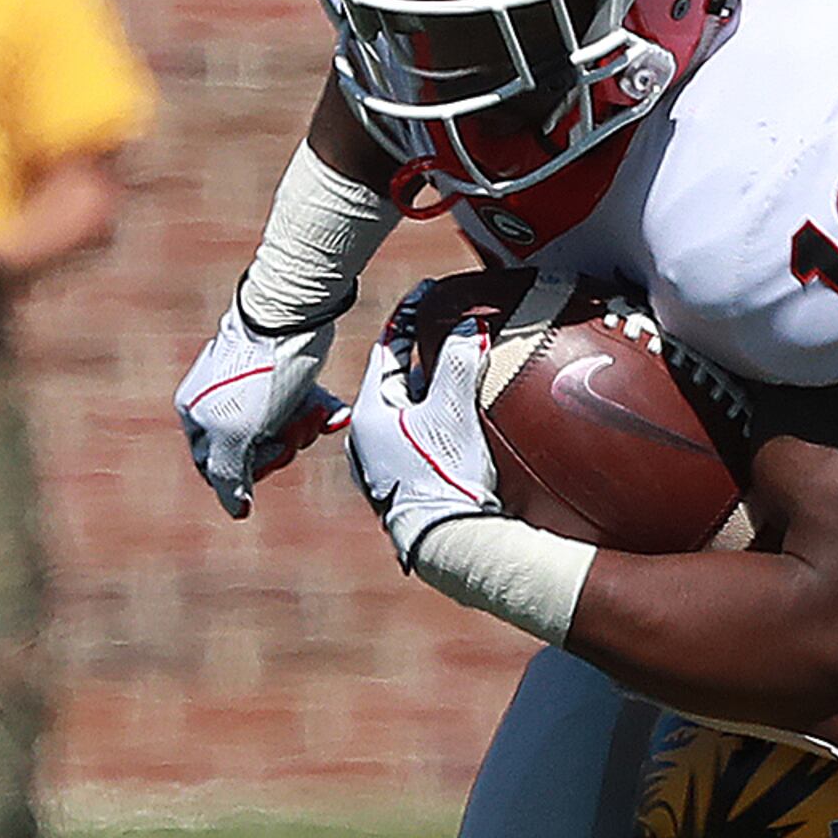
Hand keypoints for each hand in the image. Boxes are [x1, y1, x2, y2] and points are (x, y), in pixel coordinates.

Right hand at [176, 299, 346, 519]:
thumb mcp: (235, 433)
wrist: (291, 319)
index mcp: (196, 415)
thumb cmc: (258, 377)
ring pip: (283, 433)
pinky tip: (334, 413)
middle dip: (282, 446)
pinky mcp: (286, 378)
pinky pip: (304, 409)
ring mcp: (254, 391)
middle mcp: (220, 403)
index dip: (247, 472)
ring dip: (304, 428)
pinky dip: (321, 413)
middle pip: (254, 454)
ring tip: (314, 411)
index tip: (265, 454)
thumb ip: (229, 475)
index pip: (217, 469)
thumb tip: (236, 511)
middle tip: (293, 428)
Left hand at [346, 284, 506, 574]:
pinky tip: (458, 420)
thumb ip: (460, 365)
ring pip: (409, 411)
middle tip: (450, 328)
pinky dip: (436, 420)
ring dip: (433, 390)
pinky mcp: (404, 484)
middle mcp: (368, 438)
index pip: (388, 350)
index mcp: (370, 414)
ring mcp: (384, 463)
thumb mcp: (454, 414)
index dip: (410, 318)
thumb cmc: (445, 479)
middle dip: (425, 355)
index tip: (428, 293)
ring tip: (460, 371)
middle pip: (399, 380)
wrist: (449, 544)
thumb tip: (469, 326)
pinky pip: (418, 437)